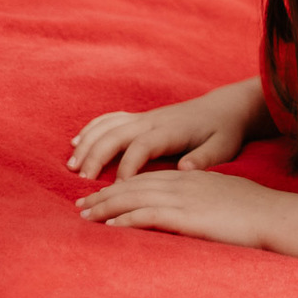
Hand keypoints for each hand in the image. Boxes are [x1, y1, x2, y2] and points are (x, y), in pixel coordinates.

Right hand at [69, 79, 264, 180]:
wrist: (225, 107)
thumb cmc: (224, 131)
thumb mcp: (223, 146)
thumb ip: (204, 158)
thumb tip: (184, 170)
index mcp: (171, 130)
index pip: (142, 147)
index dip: (127, 168)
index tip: (118, 190)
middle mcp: (154, 120)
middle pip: (117, 134)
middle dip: (97, 156)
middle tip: (82, 182)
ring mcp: (145, 117)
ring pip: (109, 126)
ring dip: (88, 143)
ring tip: (72, 166)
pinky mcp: (141, 117)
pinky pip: (111, 119)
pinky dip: (92, 128)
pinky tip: (76, 142)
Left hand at [77, 168, 277, 248]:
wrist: (272, 214)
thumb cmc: (254, 209)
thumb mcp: (223, 195)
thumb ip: (201, 197)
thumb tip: (188, 208)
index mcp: (191, 177)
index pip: (147, 178)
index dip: (121, 185)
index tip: (101, 195)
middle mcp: (183, 182)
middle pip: (134, 185)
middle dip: (105, 195)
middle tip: (81, 205)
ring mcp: (184, 198)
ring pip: (135, 197)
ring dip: (107, 206)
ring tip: (86, 216)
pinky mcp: (186, 216)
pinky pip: (148, 215)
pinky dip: (126, 219)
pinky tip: (111, 225)